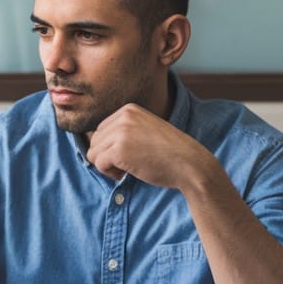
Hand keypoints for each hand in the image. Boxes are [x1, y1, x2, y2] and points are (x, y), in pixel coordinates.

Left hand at [85, 103, 213, 189]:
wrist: (189, 163)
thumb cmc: (168, 153)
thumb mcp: (144, 131)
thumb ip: (123, 131)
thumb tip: (93, 143)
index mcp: (129, 109)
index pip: (101, 129)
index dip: (110, 147)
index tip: (129, 155)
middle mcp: (123, 116)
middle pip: (94, 140)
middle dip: (106, 156)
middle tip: (127, 165)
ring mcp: (121, 132)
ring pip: (93, 152)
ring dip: (106, 165)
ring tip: (126, 170)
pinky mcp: (119, 150)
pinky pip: (98, 163)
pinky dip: (108, 173)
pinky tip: (125, 174)